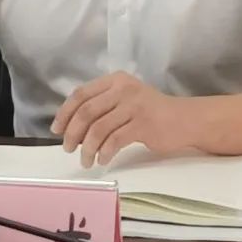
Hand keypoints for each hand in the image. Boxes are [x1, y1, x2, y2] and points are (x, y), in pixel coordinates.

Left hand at [51, 71, 188, 166]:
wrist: (184, 119)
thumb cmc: (151, 112)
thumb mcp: (125, 100)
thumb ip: (102, 107)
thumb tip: (71, 128)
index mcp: (115, 80)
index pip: (80, 94)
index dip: (65, 112)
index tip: (57, 130)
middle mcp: (123, 89)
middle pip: (86, 111)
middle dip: (72, 133)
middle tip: (68, 148)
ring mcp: (134, 105)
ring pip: (98, 128)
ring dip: (87, 148)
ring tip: (86, 161)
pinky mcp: (143, 123)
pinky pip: (114, 140)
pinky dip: (104, 153)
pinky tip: (102, 160)